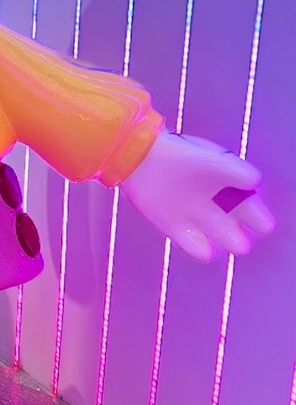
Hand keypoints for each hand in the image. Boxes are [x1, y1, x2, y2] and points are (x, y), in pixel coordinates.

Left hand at [120, 131, 275, 261]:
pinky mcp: (177, 229)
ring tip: (225, 236)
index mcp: (233, 190)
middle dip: (241, 238)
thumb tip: (255, 182)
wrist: (144, 157)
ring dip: (227, 244)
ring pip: (223, 241)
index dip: (260, 222)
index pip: (256, 216)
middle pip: (240, 234)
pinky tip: (201, 245)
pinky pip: (197, 248)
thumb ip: (234, 170)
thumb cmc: (182, 154)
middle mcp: (219, 207)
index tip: (256, 221)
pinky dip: (202, 250)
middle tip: (235, 231)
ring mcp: (198, 219)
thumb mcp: (212, 161)